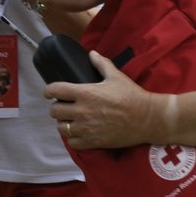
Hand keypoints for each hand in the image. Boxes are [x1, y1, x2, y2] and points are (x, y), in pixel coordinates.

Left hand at [44, 50, 165, 148]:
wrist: (147, 119)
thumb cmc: (132, 96)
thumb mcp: (116, 76)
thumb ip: (101, 64)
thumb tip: (91, 53)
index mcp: (85, 93)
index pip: (55, 90)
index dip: (48, 91)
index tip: (49, 92)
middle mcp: (82, 111)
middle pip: (55, 111)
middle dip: (57, 108)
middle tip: (63, 106)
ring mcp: (86, 128)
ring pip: (61, 128)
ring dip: (63, 123)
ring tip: (70, 120)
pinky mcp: (93, 142)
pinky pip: (72, 142)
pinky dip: (73, 138)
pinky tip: (79, 132)